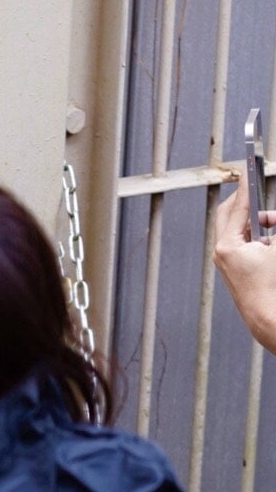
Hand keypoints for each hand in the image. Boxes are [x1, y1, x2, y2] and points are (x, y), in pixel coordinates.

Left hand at [212, 177, 275, 352]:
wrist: (267, 319)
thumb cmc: (274, 285)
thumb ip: (275, 227)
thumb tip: (272, 218)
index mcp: (228, 245)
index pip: (238, 209)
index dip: (246, 189)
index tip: (249, 172)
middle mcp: (222, 251)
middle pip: (230, 215)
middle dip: (246, 202)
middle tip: (257, 191)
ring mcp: (225, 260)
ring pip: (238, 229)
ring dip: (257, 222)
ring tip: (273, 223)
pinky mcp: (233, 267)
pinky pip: (243, 242)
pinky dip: (257, 236)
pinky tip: (270, 241)